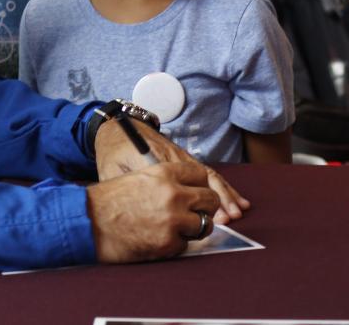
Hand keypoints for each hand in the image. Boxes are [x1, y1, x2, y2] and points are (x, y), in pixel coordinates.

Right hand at [86, 161, 220, 262]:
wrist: (88, 223)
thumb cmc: (109, 201)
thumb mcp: (139, 178)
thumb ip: (166, 181)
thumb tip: (188, 191)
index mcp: (165, 173)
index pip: (201, 174)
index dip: (201, 185)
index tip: (197, 192)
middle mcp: (173, 194)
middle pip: (210, 199)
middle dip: (205, 208)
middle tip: (196, 214)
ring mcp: (173, 220)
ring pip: (205, 224)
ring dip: (195, 228)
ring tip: (179, 229)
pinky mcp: (168, 243)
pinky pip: (187, 244)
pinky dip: (177, 244)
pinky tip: (161, 240)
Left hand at [94, 119, 249, 223]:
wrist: (119, 128)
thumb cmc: (113, 154)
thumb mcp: (111, 171)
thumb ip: (124, 189)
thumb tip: (135, 213)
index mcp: (154, 162)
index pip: (179, 183)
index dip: (195, 202)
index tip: (205, 219)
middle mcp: (173, 159)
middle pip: (200, 178)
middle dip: (216, 200)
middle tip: (227, 220)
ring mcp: (182, 159)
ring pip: (208, 176)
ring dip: (224, 194)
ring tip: (237, 213)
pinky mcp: (185, 160)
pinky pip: (208, 173)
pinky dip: (224, 187)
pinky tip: (236, 201)